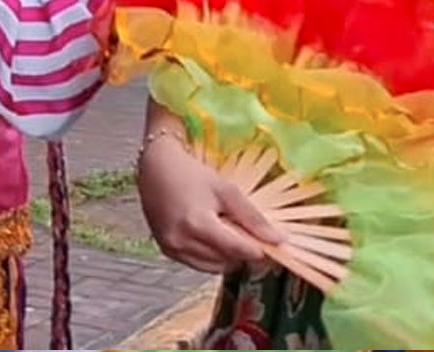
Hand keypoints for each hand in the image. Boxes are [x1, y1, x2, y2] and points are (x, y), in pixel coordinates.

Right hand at [138, 134, 284, 273]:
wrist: (155, 166)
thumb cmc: (191, 173)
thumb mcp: (226, 190)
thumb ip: (252, 218)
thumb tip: (278, 240)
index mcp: (198, 224)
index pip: (238, 250)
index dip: (258, 249)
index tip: (269, 244)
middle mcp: (182, 241)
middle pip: (227, 261)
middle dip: (242, 252)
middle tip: (245, 233)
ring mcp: (171, 248)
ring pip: (213, 267)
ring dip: (226, 256)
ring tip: (226, 233)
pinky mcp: (166, 250)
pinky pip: (197, 263)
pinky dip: (209, 256)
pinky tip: (210, 237)